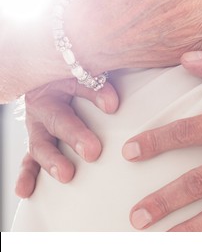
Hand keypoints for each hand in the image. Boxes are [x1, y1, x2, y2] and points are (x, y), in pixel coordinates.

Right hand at [15, 78, 119, 197]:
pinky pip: (29, 161)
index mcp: (59, 84)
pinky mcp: (37, 144)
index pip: (80, 86)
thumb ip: (99, 86)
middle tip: (92, 151)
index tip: (112, 105)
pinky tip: (25, 190)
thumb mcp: (87, 76)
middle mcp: (44, 107)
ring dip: (52, 161)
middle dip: (75, 136)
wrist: (52, 81)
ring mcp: (38, 128)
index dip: (95, 94)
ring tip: (65, 174)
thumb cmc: (77, 79)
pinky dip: (27, 176)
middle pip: (58, 121)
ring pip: (41, 144)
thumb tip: (111, 103)